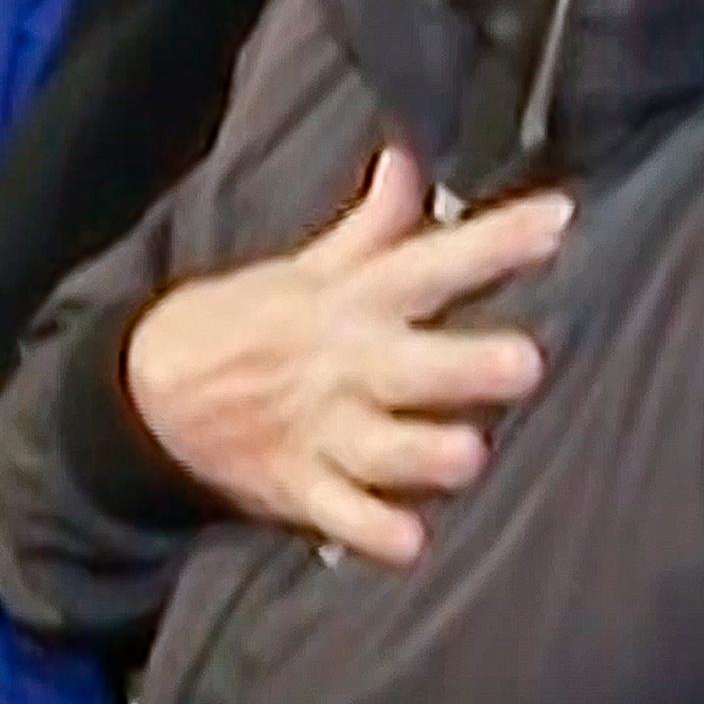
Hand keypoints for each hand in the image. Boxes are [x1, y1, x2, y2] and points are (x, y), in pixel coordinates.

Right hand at [124, 145, 567, 566]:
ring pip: (380, 447)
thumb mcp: (306, 268)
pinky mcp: (296, 486)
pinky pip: (338, 515)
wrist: (145, 393)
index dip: (494, 243)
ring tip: (465, 455)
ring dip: (422, 453)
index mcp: (351, 304)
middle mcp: (343, 366)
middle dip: (464, 365)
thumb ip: (373, 224)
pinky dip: (369, 533)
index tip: (557, 221)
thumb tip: (408, 159)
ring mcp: (318, 430)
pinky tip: (407, 544)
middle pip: (413, 365)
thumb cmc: (245, 325)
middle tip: (521, 363)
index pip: (429, 264)